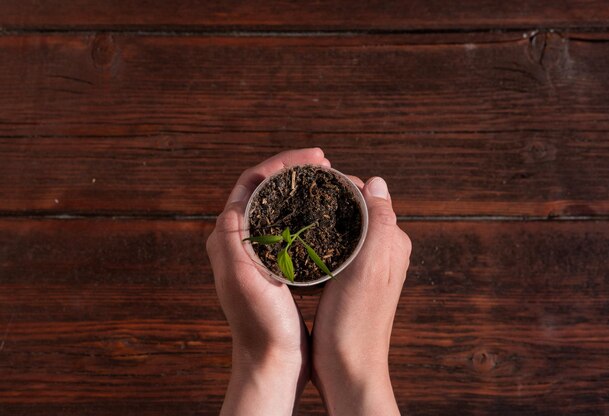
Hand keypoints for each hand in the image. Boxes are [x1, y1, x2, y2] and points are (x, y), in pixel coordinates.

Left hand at [206, 148, 329, 415]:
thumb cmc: (259, 325)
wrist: (272, 361)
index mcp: (228, 237)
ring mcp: (259, 250)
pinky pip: (291, 225)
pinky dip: (308, 212)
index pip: (252, 182)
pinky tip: (327, 213)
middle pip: (267, 189)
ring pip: (280, 205)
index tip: (315, 159)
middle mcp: (240, 239)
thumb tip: (231, 206)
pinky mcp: (277, 263)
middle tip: (326, 163)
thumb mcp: (243, 282)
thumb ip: (232, 243)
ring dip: (302, 188)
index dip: (282, 163)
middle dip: (294, 169)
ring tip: (328, 181)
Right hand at [312, 176, 410, 415]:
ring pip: (341, 227)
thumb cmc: (357, 321)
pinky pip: (334, 247)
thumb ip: (379, 222)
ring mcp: (365, 265)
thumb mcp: (370, 268)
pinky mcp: (348, 279)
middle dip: (327, 199)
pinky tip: (298, 241)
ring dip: (321, 218)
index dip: (339, 184)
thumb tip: (376, 180)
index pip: (367, 196)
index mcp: (392, 241)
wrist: (347, 368)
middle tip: (294, 197)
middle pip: (353, 209)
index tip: (308, 183)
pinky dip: (318, 239)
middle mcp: (382, 249)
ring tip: (293, 214)